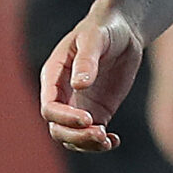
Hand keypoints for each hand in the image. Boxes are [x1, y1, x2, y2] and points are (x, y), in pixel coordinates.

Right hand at [41, 12, 145, 152]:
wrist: (122, 31)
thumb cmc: (103, 29)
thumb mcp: (95, 39)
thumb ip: (87, 61)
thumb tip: (79, 85)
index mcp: (54, 77)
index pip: (50, 107)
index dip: (64, 117)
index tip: (88, 119)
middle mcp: (63, 95)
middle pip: (57, 128)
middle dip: (75, 136)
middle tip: (100, 134)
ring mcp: (79, 105)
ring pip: (72, 136)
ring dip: (86, 144)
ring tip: (108, 141)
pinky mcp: (98, 111)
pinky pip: (92, 134)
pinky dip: (100, 143)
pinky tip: (114, 141)